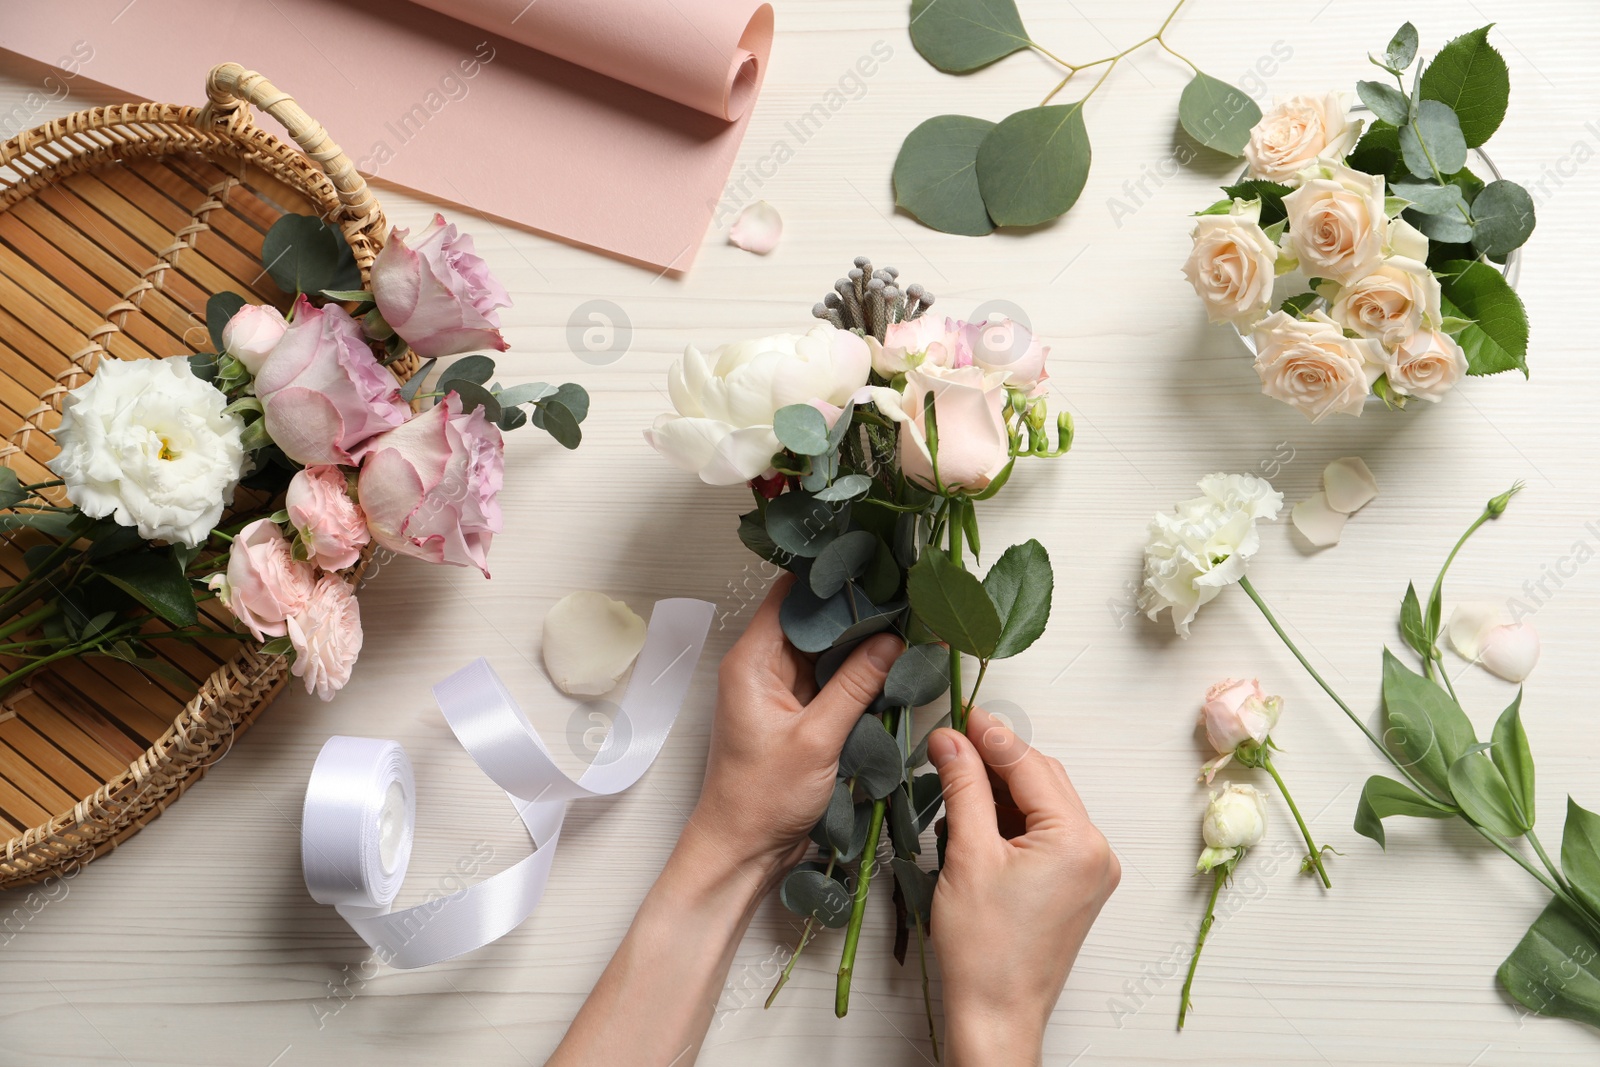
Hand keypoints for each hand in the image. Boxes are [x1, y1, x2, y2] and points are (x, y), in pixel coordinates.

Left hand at [687, 572, 903, 882]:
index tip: (872, 566)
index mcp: (752, 661)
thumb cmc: (761, 799)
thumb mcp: (816, 739)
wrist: (743, 850)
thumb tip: (892, 641)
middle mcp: (762, 668)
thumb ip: (856, 685)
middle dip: (855, 610)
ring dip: (859, 643)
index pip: (789, 596)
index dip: (828, 577)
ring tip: (906, 624)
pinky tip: (890, 665)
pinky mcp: (796, 714)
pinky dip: (856, 674)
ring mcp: (780, 691)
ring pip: (825, 650)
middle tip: (904, 595)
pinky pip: (829, 680)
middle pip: (811, 620)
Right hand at [928, 706, 1119, 1065]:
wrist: (996, 1014)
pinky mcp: (1076, 886)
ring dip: (1002, 790)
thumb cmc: (984, 950)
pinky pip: (1046, 833)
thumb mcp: (967, 855)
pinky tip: (976, 818)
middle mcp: (1096, 850)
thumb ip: (964, 787)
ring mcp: (1091, 870)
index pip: (1030, 765)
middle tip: (951, 744)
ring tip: (955, 782)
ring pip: (1043, 805)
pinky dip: (1012, 820)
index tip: (958, 715)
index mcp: (1077, 840)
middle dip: (996, 760)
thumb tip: (952, 740)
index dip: (990, 736)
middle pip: (1042, 779)